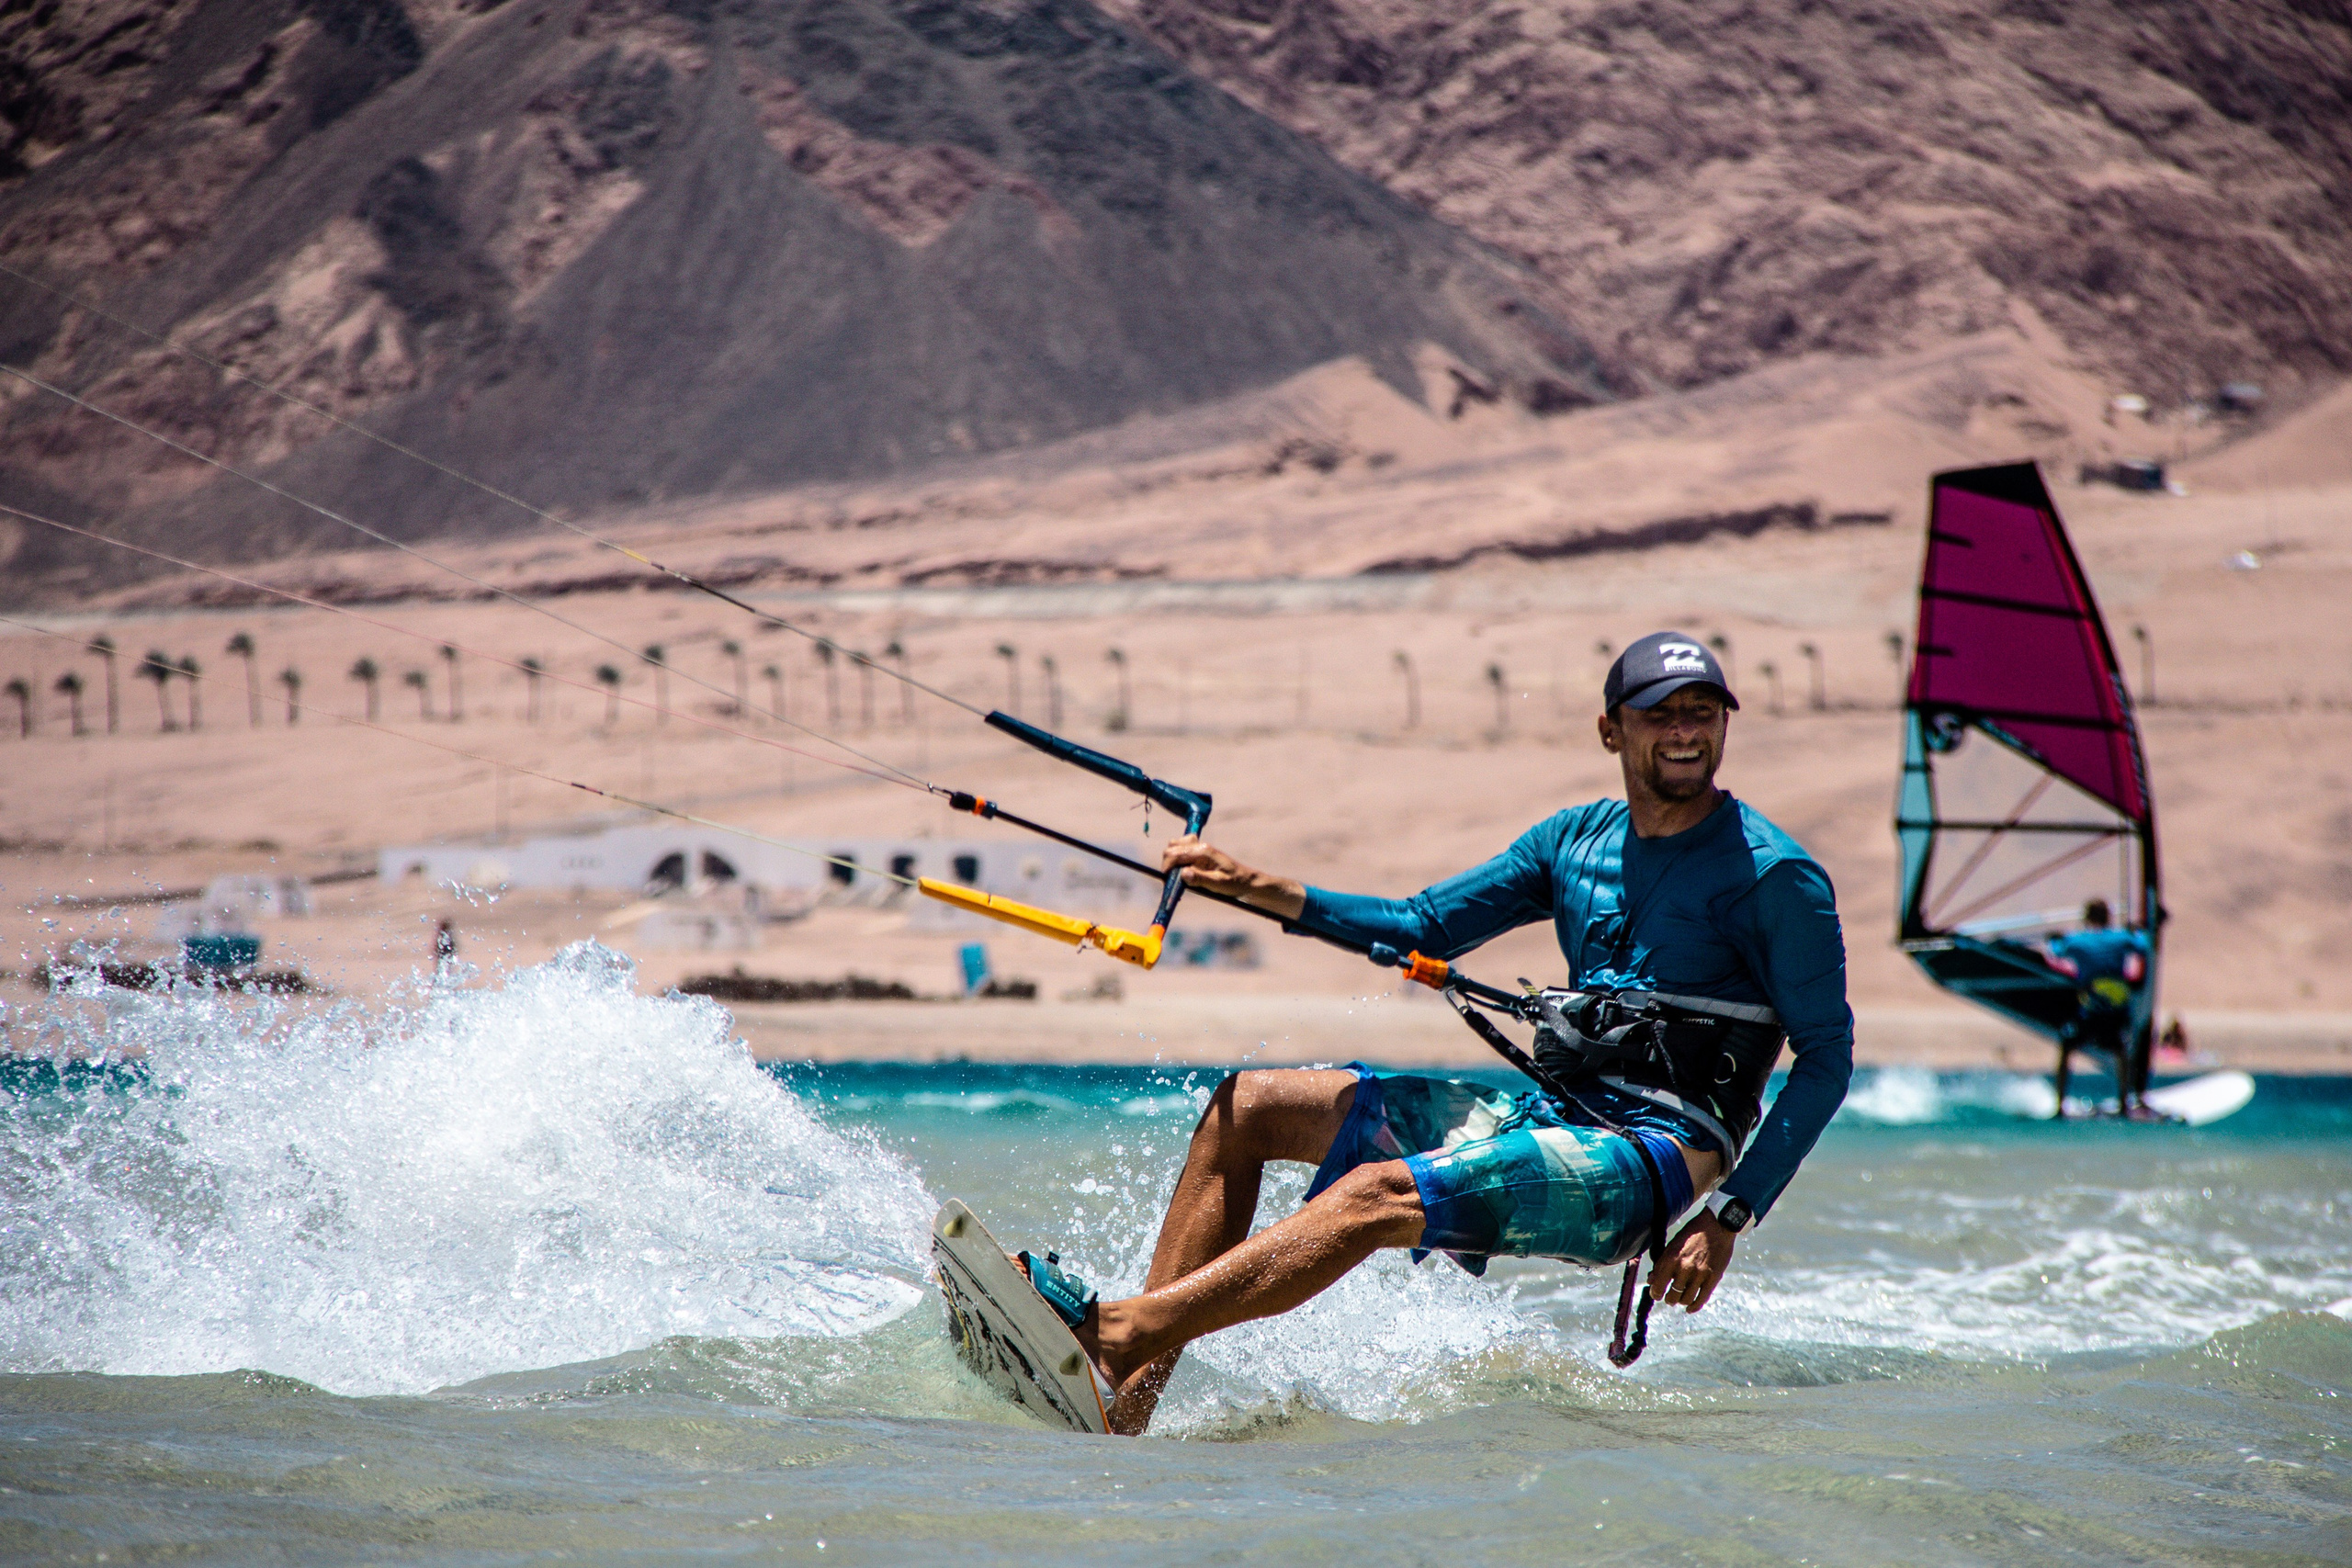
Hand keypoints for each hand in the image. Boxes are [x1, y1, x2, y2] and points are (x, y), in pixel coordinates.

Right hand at [1161, 836, 1304, 919]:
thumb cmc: (1235, 883)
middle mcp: (1200, 846)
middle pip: (1172, 847)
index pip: (1176, 853)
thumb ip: (1200, 879)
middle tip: (1171, 881)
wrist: (1247, 882)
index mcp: (1204, 852)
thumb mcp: (1219, 884)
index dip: (1167, 867)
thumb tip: (1183, 874)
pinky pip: (1182, 851)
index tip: (1167, 882)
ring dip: (1171, 860)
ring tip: (1176, 878)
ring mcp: (1199, 849)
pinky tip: (1183, 874)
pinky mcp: (1199, 854)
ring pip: (1175, 846)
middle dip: (1167, 863)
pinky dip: (1177, 860)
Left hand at [1646, 1212, 1734, 1312]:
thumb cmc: (1692, 1234)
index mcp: (1671, 1258)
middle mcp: (1684, 1267)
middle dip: (1669, 1299)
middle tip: (1669, 1298)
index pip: (1658, 1285)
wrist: (1717, 1225)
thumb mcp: (1672, 1245)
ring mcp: (1700, 1274)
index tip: (1656, 1294)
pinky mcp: (1713, 1278)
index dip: (1655, 1293)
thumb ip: (1662, 1263)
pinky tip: (1689, 1308)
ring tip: (1680, 1300)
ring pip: (1686, 1299)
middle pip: (1672, 1295)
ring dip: (1681, 1302)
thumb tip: (1651, 1281)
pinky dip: (1694, 1306)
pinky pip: (1702, 1298)